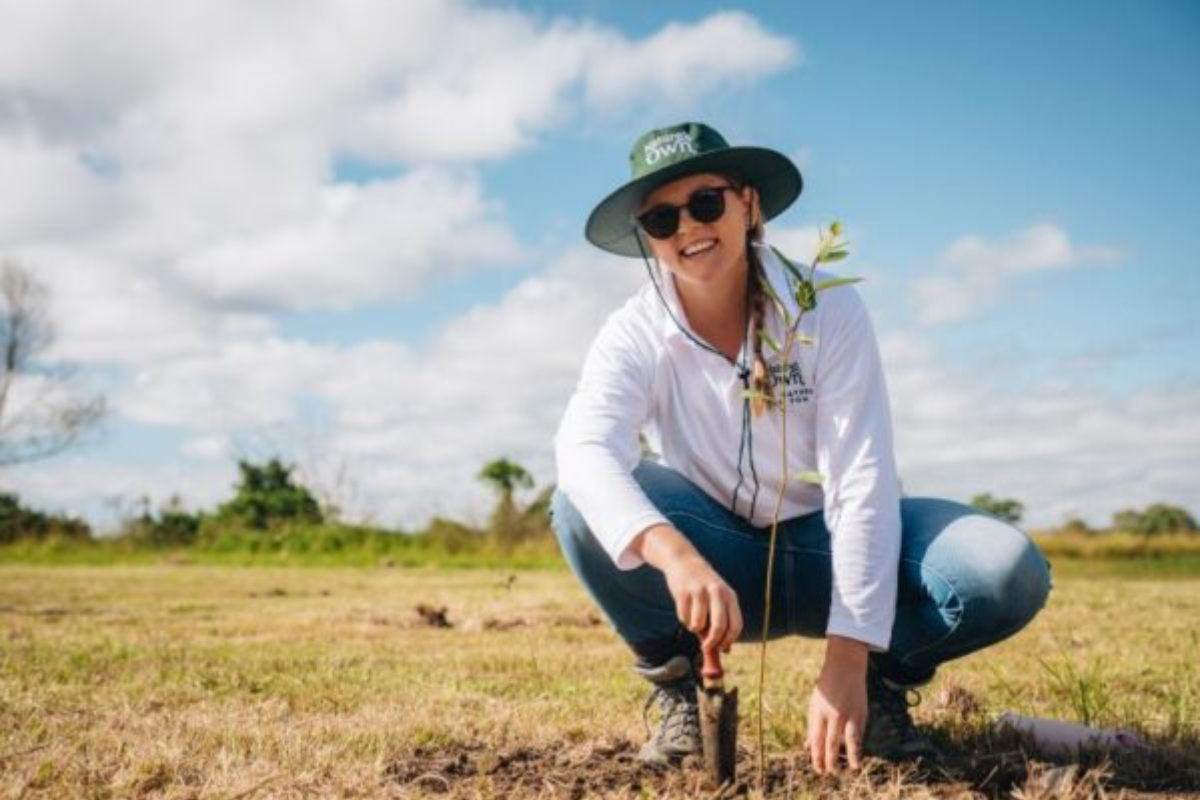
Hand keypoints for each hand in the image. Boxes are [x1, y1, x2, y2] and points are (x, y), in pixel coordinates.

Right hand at [632, 524, 742, 651]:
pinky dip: (684, 619)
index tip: (721, 648)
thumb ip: (723, 620)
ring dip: (694, 628)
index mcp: (730, 595)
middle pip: (719, 627)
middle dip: (712, 642)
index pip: (735, 625)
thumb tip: (725, 650)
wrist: (683, 561)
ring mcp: (700, 591)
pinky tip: (685, 608)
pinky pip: (684, 617)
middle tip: (705, 647)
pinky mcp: (683, 592)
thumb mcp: (718, 598)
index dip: (728, 641)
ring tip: (694, 619)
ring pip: (699, 624)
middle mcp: (717, 592)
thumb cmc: (703, 586)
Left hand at [806, 636, 868, 773]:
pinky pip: (859, 732)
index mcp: (818, 712)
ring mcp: (848, 713)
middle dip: (829, 760)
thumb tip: (808, 746)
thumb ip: (813, 726)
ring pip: (849, 739)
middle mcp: (833, 714)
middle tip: (829, 772)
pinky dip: (858, 744)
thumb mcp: (815, 704)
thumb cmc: (826, 687)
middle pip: (830, 742)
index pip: (816, 739)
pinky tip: (858, 754)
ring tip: (851, 768)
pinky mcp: (861, 712)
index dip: (816, 756)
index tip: (818, 768)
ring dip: (850, 755)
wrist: (845, 666)